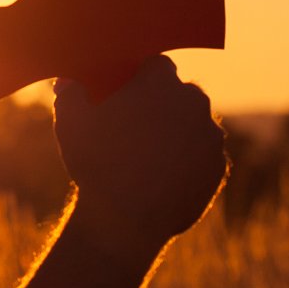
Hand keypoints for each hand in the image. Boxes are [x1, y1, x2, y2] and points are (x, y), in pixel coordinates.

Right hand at [53, 56, 226, 266]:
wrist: (125, 222)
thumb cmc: (95, 164)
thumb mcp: (70, 120)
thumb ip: (71, 91)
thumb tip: (69, 80)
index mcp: (160, 80)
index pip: (154, 65)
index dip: (140, 78)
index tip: (127, 93)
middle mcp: (193, 100)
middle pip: (179, 94)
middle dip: (162, 105)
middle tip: (138, 126)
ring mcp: (210, 135)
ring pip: (194, 125)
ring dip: (179, 133)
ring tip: (152, 155)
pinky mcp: (219, 167)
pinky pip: (203, 157)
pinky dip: (190, 163)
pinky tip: (166, 176)